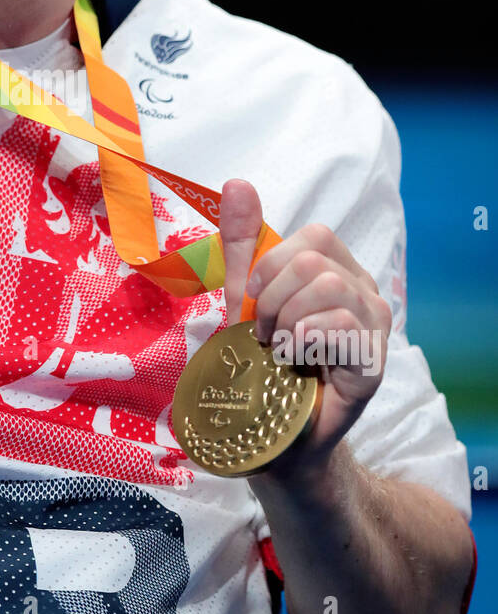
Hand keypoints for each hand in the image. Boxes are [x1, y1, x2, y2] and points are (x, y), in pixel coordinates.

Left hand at [219, 179, 391, 468]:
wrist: (274, 431)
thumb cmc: (264, 361)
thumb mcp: (245, 296)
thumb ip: (243, 241)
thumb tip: (237, 183)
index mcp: (340, 270)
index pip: (315, 236)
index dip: (273, 265)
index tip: (255, 302)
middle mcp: (366, 293)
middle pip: (318, 261)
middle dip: (275, 297)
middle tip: (267, 332)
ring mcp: (376, 328)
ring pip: (329, 288)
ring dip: (288, 320)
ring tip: (281, 348)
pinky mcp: (374, 363)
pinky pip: (340, 325)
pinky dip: (304, 340)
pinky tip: (296, 359)